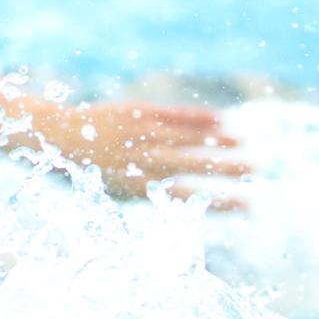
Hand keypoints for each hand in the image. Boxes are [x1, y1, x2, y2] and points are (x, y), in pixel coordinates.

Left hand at [40, 100, 247, 205]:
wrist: (60, 138)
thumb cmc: (94, 173)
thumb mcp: (120, 192)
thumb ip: (155, 194)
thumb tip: (190, 206)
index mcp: (139, 187)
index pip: (189, 196)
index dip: (221, 201)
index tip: (249, 205)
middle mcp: (143, 162)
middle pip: (194, 165)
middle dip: (227, 167)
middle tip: (257, 168)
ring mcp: (141, 135)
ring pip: (187, 139)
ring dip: (219, 141)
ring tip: (246, 144)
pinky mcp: (139, 113)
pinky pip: (175, 116)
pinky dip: (199, 119)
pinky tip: (223, 119)